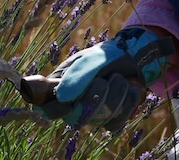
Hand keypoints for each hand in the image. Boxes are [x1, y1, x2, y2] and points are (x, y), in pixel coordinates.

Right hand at [24, 28, 173, 130]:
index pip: (45, 107)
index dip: (52, 110)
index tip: (67, 104)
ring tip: (119, 77)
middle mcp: (73, 103)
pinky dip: (126, 103)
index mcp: (60, 86)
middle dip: (94, 99)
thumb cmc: (105, 56)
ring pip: (99, 120)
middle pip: (76, 118)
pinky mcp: (110, 119)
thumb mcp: (91, 61)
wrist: (133, 57)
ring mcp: (92, 114)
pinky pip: (115, 122)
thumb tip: (62, 99)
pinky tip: (130, 88)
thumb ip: (77, 78)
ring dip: (115, 95)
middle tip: (103, 80)